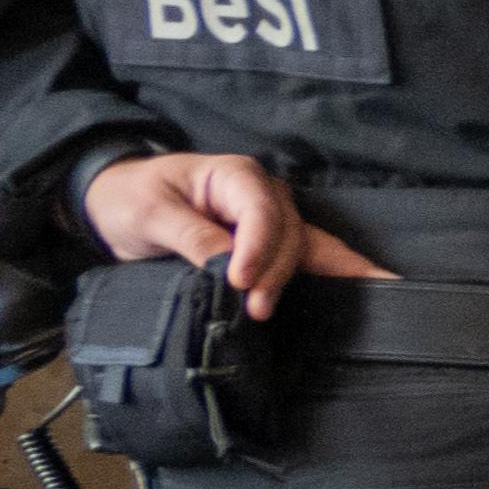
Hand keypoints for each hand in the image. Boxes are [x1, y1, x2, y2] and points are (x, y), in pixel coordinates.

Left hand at [77, 152, 383, 303]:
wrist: (116, 202)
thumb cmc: (129, 197)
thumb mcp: (147, 212)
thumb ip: (188, 233)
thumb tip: (225, 264)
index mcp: (235, 176)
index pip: (260, 211)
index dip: (257, 247)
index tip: (239, 281)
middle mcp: (263, 195)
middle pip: (287, 234)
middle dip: (275, 272)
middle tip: (254, 309)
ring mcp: (270, 220)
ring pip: (301, 248)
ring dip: (295, 280)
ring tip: (268, 312)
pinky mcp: (269, 245)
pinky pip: (309, 257)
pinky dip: (336, 273)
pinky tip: (372, 286)